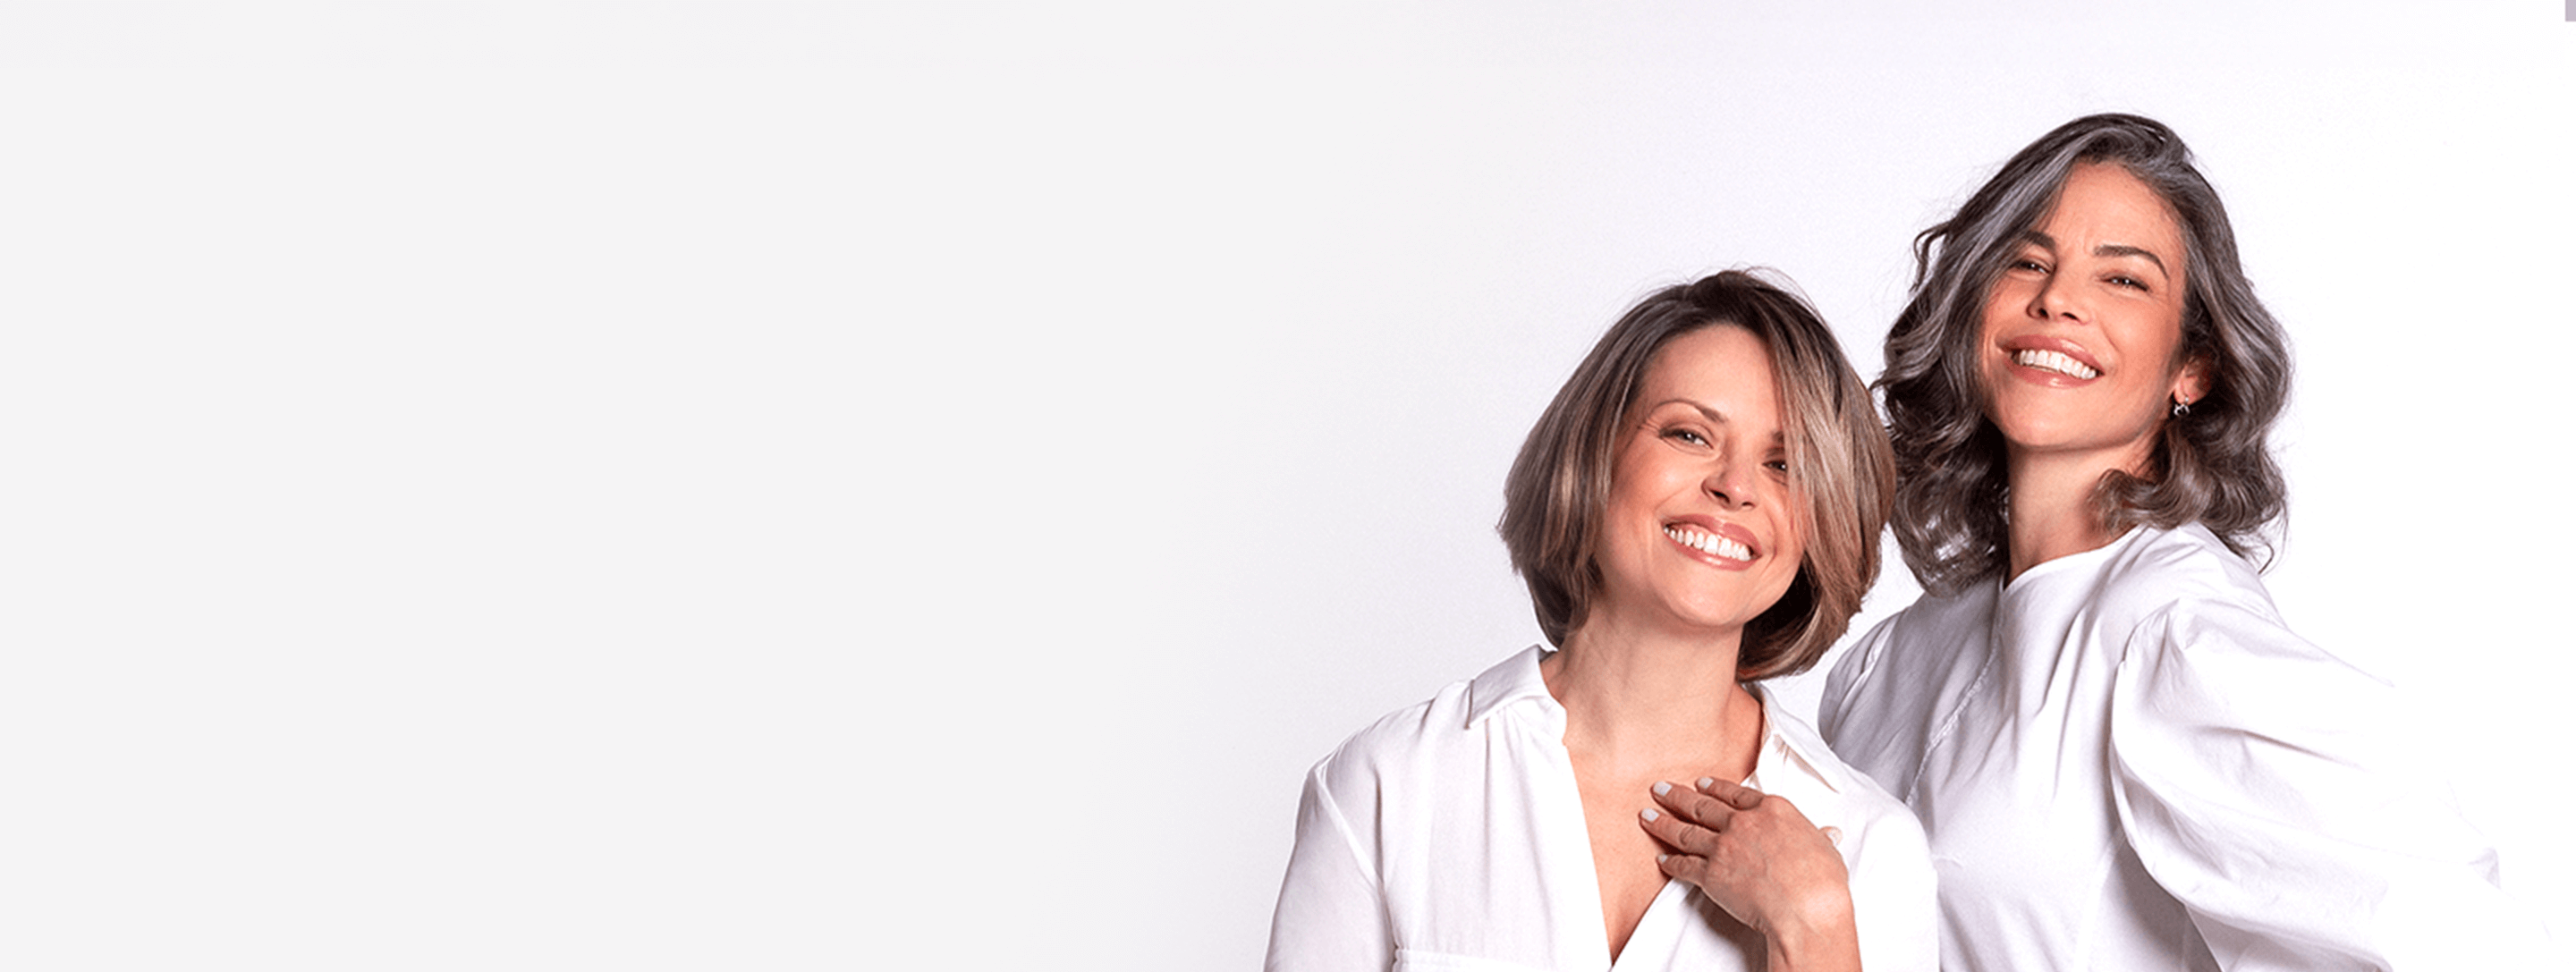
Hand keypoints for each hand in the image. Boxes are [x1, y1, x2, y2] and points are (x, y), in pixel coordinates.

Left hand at [1641, 778, 1858, 971]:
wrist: (1805, 907)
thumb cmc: (1822, 881)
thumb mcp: (1826, 849)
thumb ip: (1820, 838)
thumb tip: (1828, 835)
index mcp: (1772, 810)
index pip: (1736, 794)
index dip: (1715, 788)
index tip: (1701, 784)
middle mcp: (1743, 823)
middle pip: (1703, 805)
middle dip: (1677, 796)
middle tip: (1659, 789)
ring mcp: (1724, 847)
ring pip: (1685, 831)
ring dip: (1662, 823)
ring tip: (1646, 815)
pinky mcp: (1710, 874)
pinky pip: (1684, 866)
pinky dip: (1670, 863)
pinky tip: (1661, 860)